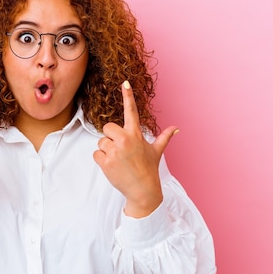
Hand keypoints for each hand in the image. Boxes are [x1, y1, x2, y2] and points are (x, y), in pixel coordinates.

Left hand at [93, 81, 178, 217]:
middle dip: (111, 137)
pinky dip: (101, 160)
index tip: (125, 82)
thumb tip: (176, 128)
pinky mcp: (105, 162)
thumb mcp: (156, 151)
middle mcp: (125, 140)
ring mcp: (114, 151)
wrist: (142, 190)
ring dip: (106, 150)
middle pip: (107, 128)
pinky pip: (96, 154)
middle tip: (120, 149)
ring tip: (118, 160)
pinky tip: (112, 166)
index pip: (131, 111)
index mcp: (136, 134)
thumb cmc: (149, 169)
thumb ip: (164, 137)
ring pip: (101, 142)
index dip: (128, 96)